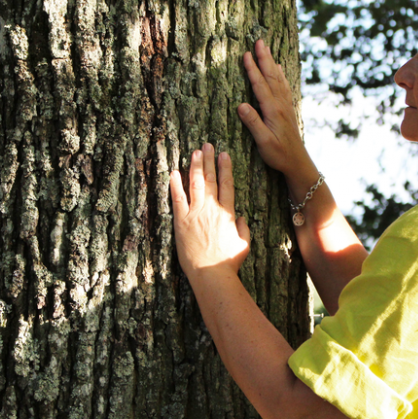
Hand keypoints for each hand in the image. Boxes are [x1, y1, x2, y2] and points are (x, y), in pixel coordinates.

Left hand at [171, 143, 250, 278]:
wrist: (211, 273)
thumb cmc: (228, 262)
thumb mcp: (244, 244)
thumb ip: (243, 228)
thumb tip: (240, 218)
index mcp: (227, 213)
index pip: (227, 184)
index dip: (225, 168)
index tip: (224, 154)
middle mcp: (211, 209)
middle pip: (211, 179)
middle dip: (209, 160)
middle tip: (208, 145)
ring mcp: (195, 213)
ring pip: (195, 184)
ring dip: (195, 166)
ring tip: (195, 152)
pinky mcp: (181, 221)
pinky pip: (177, 199)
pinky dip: (175, 185)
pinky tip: (174, 172)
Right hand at [239, 40, 311, 176]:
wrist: (297, 161)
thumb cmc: (279, 154)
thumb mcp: (263, 142)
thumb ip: (253, 123)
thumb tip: (241, 105)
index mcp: (273, 110)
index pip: (260, 85)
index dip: (252, 69)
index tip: (246, 54)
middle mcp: (280, 104)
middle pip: (271, 76)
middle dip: (264, 58)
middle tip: (259, 41)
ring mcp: (286, 105)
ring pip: (278, 79)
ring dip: (271, 62)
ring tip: (267, 48)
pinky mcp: (288, 109)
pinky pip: (283, 86)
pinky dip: (280, 74)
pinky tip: (279, 69)